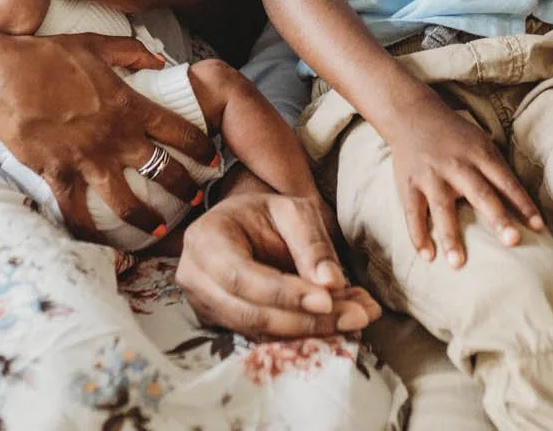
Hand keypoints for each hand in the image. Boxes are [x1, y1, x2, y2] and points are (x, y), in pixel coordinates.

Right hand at [0, 29, 214, 235]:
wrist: (2, 77)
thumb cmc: (48, 57)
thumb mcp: (95, 45)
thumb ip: (131, 53)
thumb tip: (160, 60)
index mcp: (129, 106)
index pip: (178, 131)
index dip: (201, 148)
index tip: (213, 160)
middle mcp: (115, 137)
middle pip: (162, 170)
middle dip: (184, 188)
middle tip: (196, 199)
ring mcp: (87, 159)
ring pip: (126, 201)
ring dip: (146, 218)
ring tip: (159, 230)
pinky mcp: (59, 174)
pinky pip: (76, 211)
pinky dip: (88, 229)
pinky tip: (100, 242)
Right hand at [177, 187, 381, 338]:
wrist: (246, 226)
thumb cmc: (265, 214)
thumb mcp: (292, 212)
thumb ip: (312, 244)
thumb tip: (332, 284)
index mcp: (206, 239)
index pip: (241, 276)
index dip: (284, 293)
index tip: (327, 300)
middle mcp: (196, 278)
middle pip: (250, 313)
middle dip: (305, 320)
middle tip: (355, 315)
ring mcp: (205, 307)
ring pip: (258, 333)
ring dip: (311, 331)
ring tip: (356, 317)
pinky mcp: (222, 326)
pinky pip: (261, 340)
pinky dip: (302, 336)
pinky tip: (337, 324)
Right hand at [386, 102, 542, 267]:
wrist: (412, 114)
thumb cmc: (455, 135)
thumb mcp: (481, 143)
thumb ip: (497, 170)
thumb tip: (523, 204)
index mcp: (479, 154)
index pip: (506, 182)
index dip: (523, 203)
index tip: (538, 227)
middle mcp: (457, 165)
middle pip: (480, 194)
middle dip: (497, 218)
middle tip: (513, 241)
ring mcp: (431, 176)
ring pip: (443, 208)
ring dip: (450, 236)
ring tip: (458, 264)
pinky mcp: (409, 185)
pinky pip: (413, 213)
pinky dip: (418, 235)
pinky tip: (427, 256)